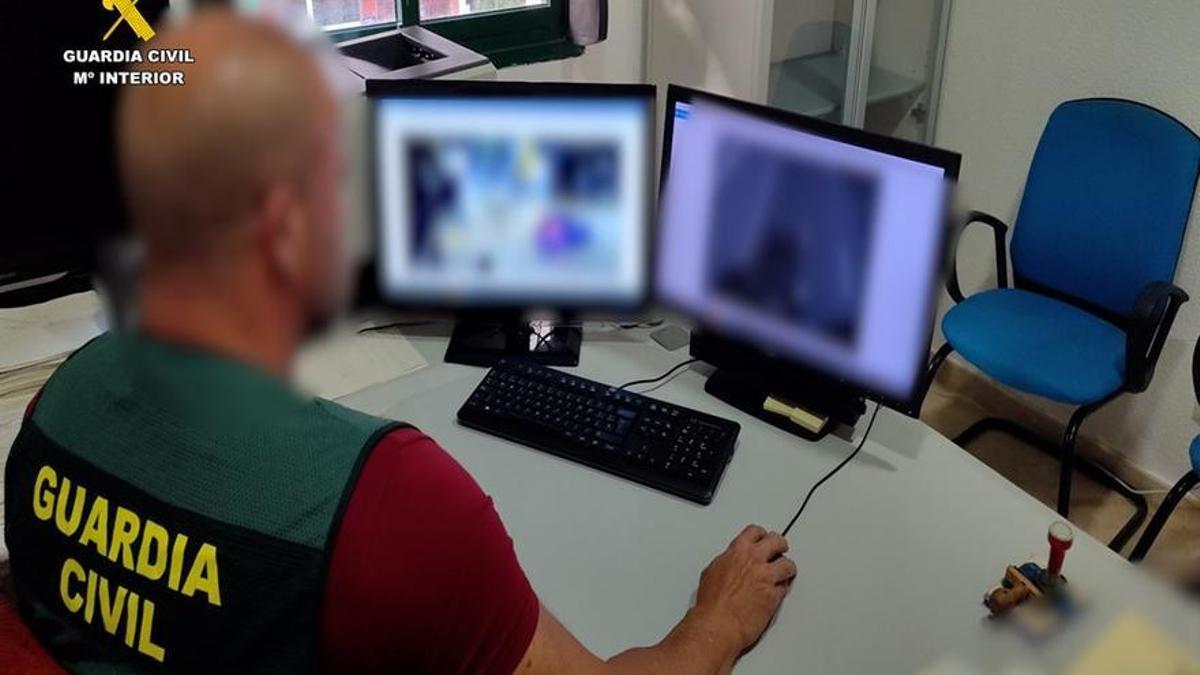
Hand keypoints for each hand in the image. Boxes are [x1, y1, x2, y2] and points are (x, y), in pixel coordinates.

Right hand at [690, 525, 795, 657]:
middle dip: (779, 546)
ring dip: (785, 569)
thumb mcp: (711, 572)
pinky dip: (782, 588)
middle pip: (776, 541)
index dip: (762, 535)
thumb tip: (731, 562)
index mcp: (737, 551)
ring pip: (787, 564)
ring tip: (782, 574)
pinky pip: (785, 586)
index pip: (755, 532)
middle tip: (780, 550)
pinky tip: (777, 590)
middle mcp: (754, 560)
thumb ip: (727, 562)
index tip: (764, 538)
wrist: (717, 623)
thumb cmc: (711, 603)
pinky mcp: (774, 595)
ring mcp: (766, 577)